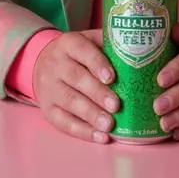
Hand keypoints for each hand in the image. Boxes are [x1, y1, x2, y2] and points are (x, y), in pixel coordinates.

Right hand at [33, 29, 118, 144]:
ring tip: (109, 124)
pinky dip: (83, 131)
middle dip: (97, 93)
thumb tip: (138, 52)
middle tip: (116, 105)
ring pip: (69, 101)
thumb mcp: (88, 41)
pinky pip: (63, 122)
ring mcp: (48, 88)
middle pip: (76, 78)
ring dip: (91, 115)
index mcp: (68, 44)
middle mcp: (55, 64)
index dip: (97, 64)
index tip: (112, 78)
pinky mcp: (47, 109)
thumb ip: (108, 45)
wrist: (40, 63)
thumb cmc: (75, 54)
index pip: (82, 51)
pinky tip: (100, 136)